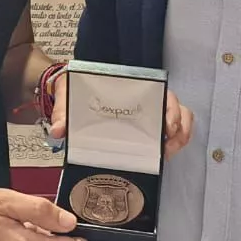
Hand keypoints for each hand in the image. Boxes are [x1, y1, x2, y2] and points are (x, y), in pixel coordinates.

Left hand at [48, 75, 195, 155]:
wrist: (73, 92)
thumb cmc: (76, 88)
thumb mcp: (68, 93)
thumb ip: (63, 111)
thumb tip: (59, 131)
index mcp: (131, 86)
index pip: (161, 92)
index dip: (170, 109)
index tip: (167, 127)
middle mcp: (146, 97)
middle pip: (177, 107)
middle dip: (179, 127)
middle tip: (166, 147)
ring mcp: (150, 111)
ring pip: (181, 118)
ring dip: (181, 136)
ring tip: (167, 153)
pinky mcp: (148, 126)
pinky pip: (173, 130)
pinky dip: (176, 141)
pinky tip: (165, 154)